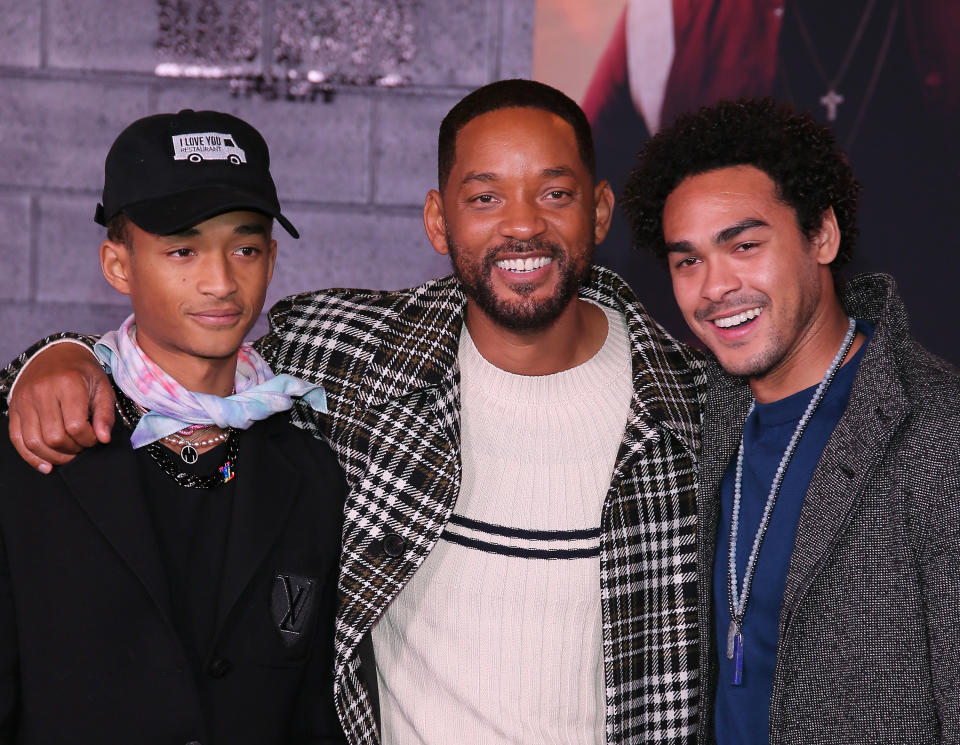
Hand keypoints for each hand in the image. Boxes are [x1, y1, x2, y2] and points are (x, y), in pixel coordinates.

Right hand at [8, 343, 114, 472]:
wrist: (57, 354)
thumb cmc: (84, 373)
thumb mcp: (103, 388)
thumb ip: (105, 414)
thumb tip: (103, 438)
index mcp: (67, 384)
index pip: (76, 426)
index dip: (88, 439)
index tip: (95, 437)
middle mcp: (42, 392)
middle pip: (54, 437)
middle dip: (73, 449)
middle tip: (82, 445)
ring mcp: (24, 401)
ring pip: (34, 442)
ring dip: (54, 456)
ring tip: (69, 455)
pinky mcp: (14, 409)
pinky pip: (17, 439)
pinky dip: (31, 457)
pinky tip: (46, 465)